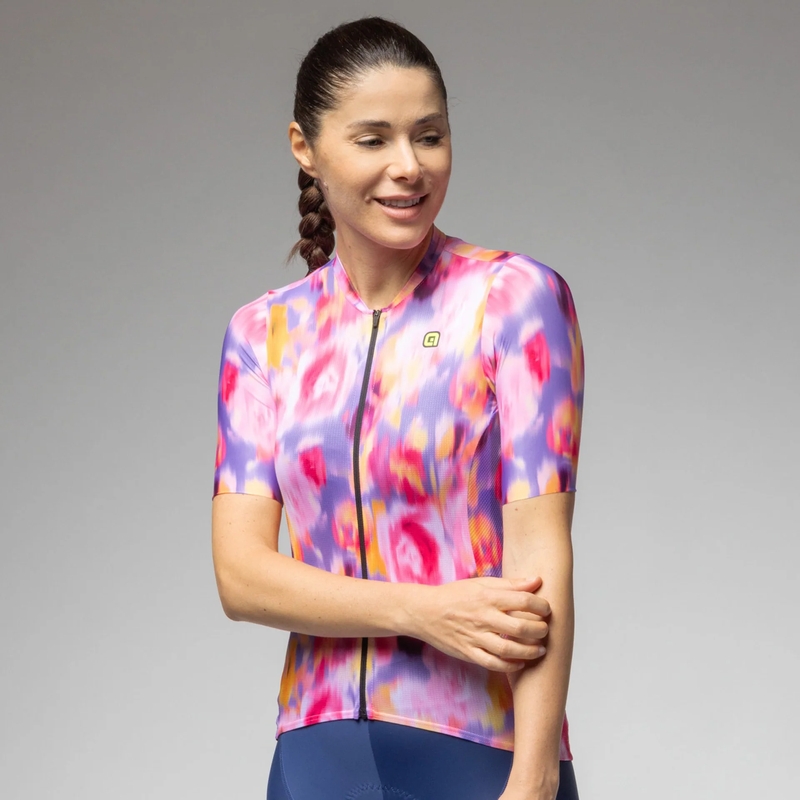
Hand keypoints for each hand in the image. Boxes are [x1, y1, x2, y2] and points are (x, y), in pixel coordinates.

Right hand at [408, 576, 549, 671]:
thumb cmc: (455, 595)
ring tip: (540, 649)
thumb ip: (510, 584)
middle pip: (519, 628)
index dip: (541, 606)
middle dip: (539, 631)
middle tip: (545, 630)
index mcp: (487, 596)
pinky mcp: (468, 652)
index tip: (547, 609)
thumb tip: (536, 580)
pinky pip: (493, 664)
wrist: (425, 611)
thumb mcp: (481, 583)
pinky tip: (521, 663)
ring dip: (529, 651)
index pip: (522, 601)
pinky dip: (510, 666)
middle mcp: (482, 617)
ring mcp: (475, 637)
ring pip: (509, 649)